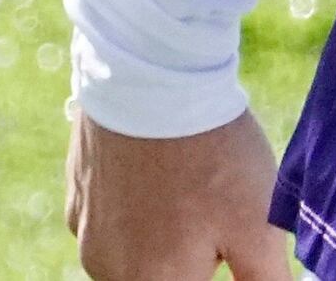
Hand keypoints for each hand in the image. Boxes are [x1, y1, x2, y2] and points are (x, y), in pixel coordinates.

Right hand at [66, 107, 292, 279]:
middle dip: (195, 260)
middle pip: (163, 276)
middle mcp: (109, 271)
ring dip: (163, 237)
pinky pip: (110, 221)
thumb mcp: (259, 225)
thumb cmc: (211, 155)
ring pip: (134, 255)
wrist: (152, 75)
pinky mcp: (76, 196)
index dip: (217, 267)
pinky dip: (136, 208)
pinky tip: (160, 168)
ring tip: (192, 185)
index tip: (230, 243)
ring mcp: (85, 233)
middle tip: (216, 210)